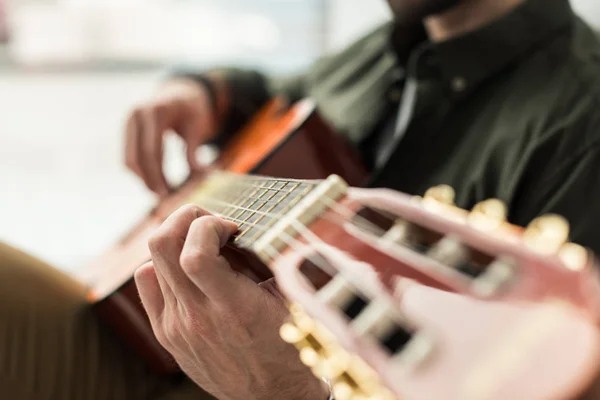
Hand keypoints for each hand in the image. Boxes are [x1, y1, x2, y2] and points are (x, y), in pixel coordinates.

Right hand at [124, 76, 225, 195]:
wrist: (181, 91)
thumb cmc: (194, 109)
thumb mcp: (198, 126)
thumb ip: (194, 150)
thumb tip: (200, 175)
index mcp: (156, 111)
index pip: (152, 151)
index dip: (158, 176)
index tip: (168, 194)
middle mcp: (137, 114)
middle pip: (136, 157)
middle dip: (149, 181)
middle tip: (163, 198)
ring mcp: (129, 121)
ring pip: (129, 159)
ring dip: (142, 179)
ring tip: (160, 192)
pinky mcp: (128, 129)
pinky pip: (129, 155)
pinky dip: (140, 171)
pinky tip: (154, 181)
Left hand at [135, 205, 328, 399]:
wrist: (272, 396)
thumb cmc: (287, 346)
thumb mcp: (289, 302)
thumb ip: (269, 263)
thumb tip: (250, 227)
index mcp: (234, 308)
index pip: (195, 253)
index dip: (209, 225)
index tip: (231, 227)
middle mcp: (198, 317)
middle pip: (162, 246)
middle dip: (186, 217)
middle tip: (209, 221)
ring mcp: (176, 326)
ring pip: (152, 261)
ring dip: (177, 239)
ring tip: (201, 242)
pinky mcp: (166, 334)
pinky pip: (147, 283)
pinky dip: (162, 264)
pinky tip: (187, 268)